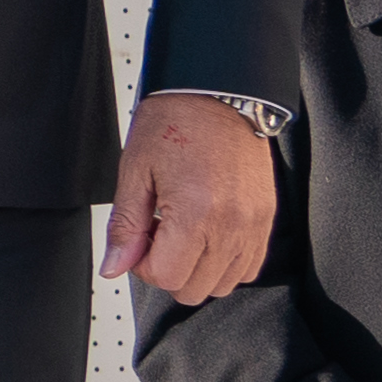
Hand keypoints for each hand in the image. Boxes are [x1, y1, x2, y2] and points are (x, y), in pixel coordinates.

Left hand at [109, 91, 275, 298]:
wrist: (218, 92)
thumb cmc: (176, 122)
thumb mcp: (135, 171)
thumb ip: (125, 226)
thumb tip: (114, 266)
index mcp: (196, 213)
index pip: (166, 277)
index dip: (142, 265)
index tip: (139, 239)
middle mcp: (232, 224)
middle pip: (195, 289)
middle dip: (168, 269)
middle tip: (158, 233)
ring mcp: (255, 224)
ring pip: (223, 283)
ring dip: (196, 268)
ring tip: (182, 229)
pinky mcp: (267, 219)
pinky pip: (249, 266)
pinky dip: (224, 262)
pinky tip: (205, 233)